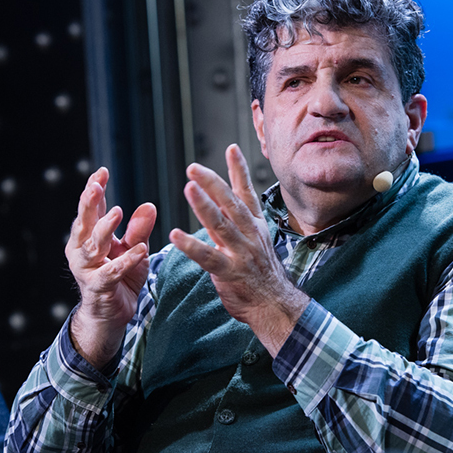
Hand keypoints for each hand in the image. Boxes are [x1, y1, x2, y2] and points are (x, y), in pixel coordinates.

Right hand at [66, 167, 155, 367]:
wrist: (110, 316)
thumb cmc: (120, 279)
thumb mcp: (132, 250)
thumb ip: (138, 230)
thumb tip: (149, 205)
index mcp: (88, 237)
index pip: (89, 209)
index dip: (93, 189)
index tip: (101, 171)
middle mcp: (81, 250)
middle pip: (84, 222)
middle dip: (89, 203)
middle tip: (96, 185)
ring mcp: (87, 270)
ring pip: (93, 246)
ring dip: (105, 229)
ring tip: (118, 213)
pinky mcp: (97, 288)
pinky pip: (111, 272)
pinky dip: (126, 261)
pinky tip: (140, 251)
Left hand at [170, 144, 309, 356]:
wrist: (276, 305)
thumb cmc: (263, 274)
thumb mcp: (257, 241)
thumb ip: (240, 222)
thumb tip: (226, 203)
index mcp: (255, 225)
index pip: (246, 192)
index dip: (238, 170)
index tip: (231, 148)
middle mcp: (249, 234)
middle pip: (230, 203)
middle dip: (212, 182)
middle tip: (193, 167)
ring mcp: (241, 253)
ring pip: (221, 224)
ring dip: (203, 205)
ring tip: (189, 188)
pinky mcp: (230, 272)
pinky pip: (208, 257)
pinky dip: (191, 245)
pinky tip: (176, 235)